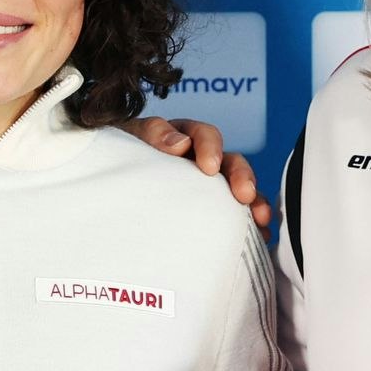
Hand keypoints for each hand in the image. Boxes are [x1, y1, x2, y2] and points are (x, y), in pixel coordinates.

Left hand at [128, 116, 272, 227]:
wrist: (109, 191)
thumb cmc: (119, 158)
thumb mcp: (130, 139)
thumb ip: (152, 135)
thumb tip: (180, 143)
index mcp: (182, 137)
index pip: (202, 134)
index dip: (210, 147)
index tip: (209, 167)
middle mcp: (202, 160)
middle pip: (230, 161)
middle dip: (241, 176)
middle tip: (243, 194)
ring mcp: (211, 185)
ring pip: (240, 188)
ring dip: (254, 201)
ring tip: (261, 218)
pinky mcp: (213, 209)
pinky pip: (239, 214)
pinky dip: (252, 224)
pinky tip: (260, 236)